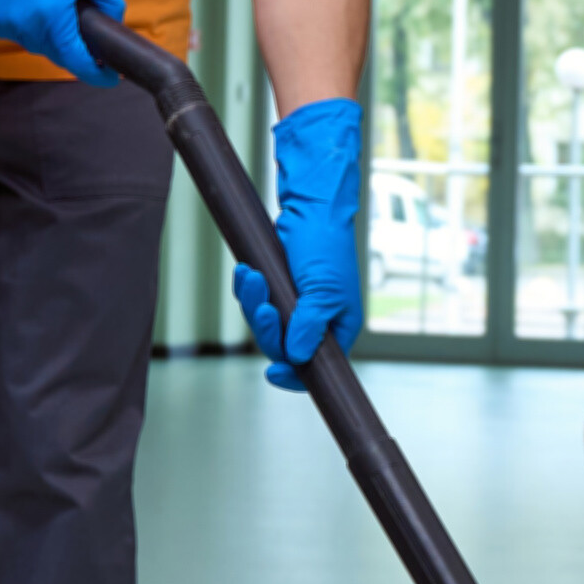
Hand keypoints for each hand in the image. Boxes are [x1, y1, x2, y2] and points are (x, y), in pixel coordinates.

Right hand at [0, 0, 123, 80]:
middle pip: (58, 55)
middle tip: (90, 37)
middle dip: (75, 50)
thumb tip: (113, 27)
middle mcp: (26, 27)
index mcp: (52, 18)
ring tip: (58, 9)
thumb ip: (109, 3)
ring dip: (53, 37)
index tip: (111, 77)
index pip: (77, 62)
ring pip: (38, 45)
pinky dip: (32, 27)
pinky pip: (19, 34)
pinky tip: (35, 3)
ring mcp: (5, 25)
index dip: (97, 74)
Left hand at [231, 98, 363, 390]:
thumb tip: (295, 358)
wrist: (313, 209)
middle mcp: (316, 321)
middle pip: (282, 346)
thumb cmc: (327, 248)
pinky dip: (248, 289)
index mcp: (337, 328)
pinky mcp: (277, 286)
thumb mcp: (324, 292)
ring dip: (253, 303)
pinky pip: (255, 301)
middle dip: (267, 328)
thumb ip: (309, 327)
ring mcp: (294, 304)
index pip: (315, 366)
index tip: (273, 373)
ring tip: (251, 276)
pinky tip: (246, 271)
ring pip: (265, 323)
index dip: (294, 374)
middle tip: (264, 307)